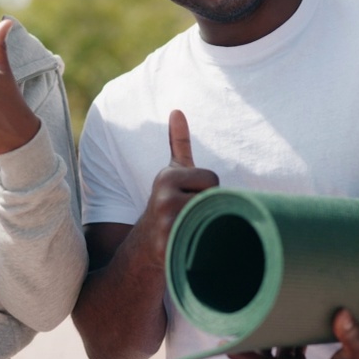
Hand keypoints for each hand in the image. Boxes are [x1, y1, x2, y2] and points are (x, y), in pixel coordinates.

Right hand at [133, 110, 218, 266]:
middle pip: (214, 198)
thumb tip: (177, 111)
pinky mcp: (170, 248)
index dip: (206, 190)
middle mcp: (164, 199)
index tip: (190, 197)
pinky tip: (192, 243)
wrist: (145, 246)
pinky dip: (205, 242)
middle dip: (208, 207)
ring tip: (192, 228)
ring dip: (208, 224)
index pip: (211, 179)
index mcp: (167, 177)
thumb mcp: (172, 173)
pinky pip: (205, 239)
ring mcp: (166, 225)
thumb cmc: (167, 204)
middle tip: (191, 215)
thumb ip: (179, 143)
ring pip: (211, 218)